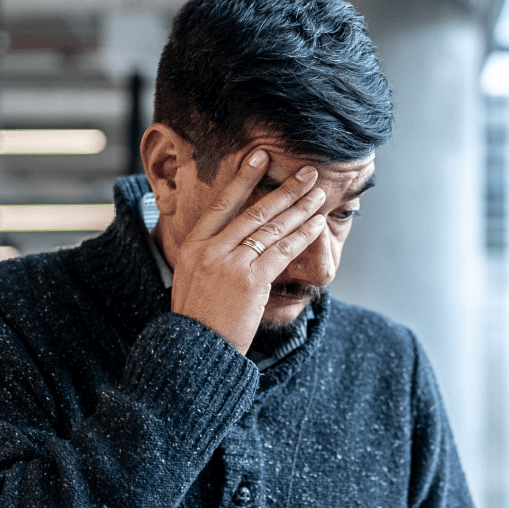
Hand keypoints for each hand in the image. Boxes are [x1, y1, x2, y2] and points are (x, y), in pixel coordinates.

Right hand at [168, 149, 326, 354]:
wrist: (195, 351)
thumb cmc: (196, 321)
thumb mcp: (190, 280)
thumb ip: (207, 256)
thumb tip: (228, 240)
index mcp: (192, 245)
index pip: (222, 203)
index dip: (243, 177)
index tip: (259, 156)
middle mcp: (211, 249)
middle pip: (254, 210)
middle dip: (285, 188)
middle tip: (307, 172)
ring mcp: (231, 263)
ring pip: (272, 227)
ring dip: (300, 207)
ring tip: (318, 193)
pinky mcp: (251, 281)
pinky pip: (283, 251)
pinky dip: (302, 235)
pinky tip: (316, 223)